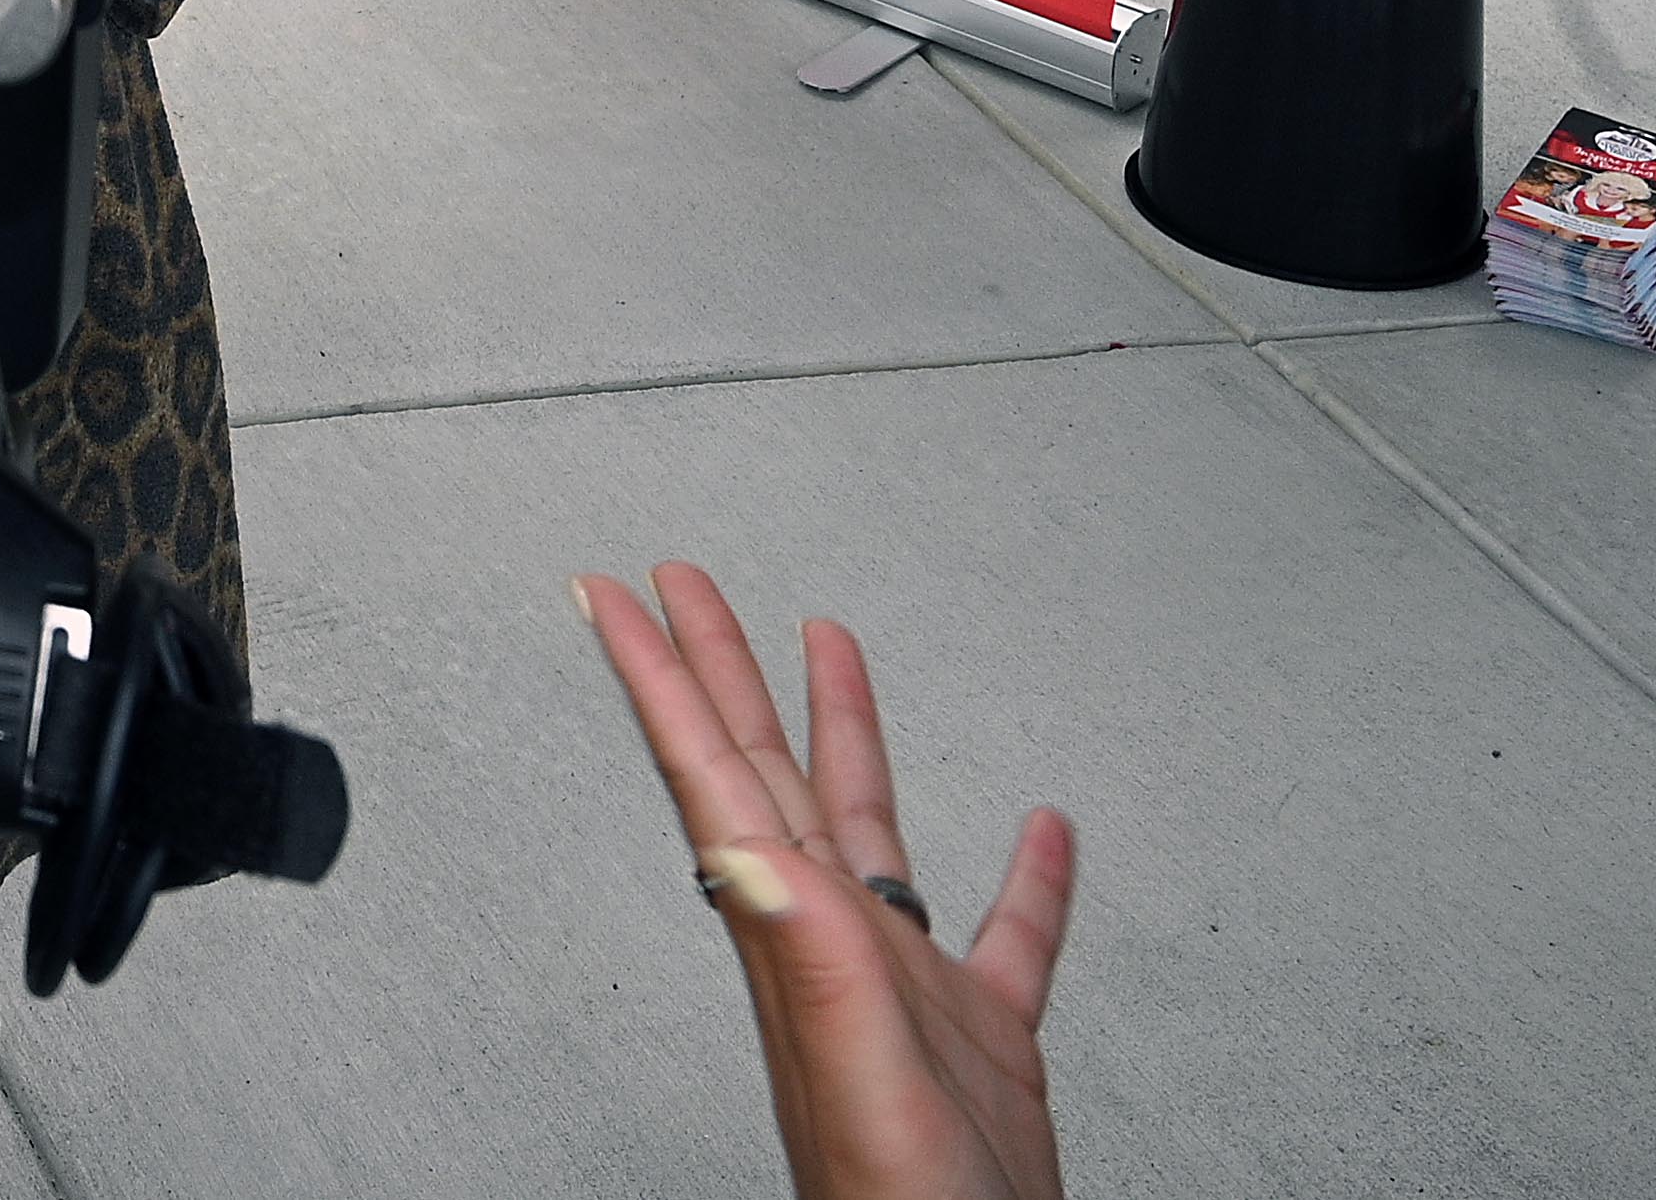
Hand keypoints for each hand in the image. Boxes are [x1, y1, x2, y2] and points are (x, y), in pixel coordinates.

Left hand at [577, 565, 1075, 1199]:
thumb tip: (738, 846)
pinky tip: (1041, 829)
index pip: (713, 777)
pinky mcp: (982, 1044)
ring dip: (845, 733)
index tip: (614, 595)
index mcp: (799, 937)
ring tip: (829, 642)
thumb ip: (807, 962)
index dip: (659, 679)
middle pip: (764, 772)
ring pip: (870, 828)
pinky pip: (1004, 937)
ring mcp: (908, 994)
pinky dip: (1025, 879)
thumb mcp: (858, 1077)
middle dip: (721, 670)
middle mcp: (837, 948)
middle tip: (682, 580)